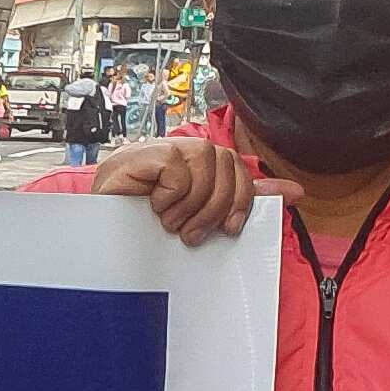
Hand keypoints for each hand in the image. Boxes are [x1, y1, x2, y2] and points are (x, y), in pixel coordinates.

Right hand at [87, 137, 291, 243]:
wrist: (95, 240)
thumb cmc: (142, 231)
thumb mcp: (201, 217)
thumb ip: (241, 200)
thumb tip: (294, 191)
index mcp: (194, 164)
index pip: (235, 164)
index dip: (242, 195)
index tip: (232, 227)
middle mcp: (178, 151)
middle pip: (225, 162)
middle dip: (216, 206)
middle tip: (192, 233)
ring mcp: (158, 150)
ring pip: (206, 160)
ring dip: (191, 203)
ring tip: (170, 222)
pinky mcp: (140, 155)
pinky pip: (177, 166)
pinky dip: (171, 194)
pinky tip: (153, 206)